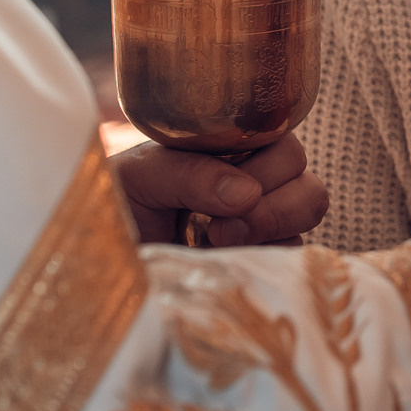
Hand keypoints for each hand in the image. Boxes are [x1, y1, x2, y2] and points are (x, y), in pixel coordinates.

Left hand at [115, 136, 329, 248]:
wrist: (101, 259)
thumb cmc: (117, 204)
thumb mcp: (142, 176)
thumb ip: (191, 174)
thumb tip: (247, 194)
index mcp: (234, 147)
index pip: (286, 148)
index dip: (268, 173)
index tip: (228, 200)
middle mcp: (257, 181)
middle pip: (309, 187)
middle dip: (274, 210)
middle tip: (220, 231)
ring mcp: (263, 224)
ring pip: (307, 226)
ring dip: (271, 234)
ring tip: (220, 245)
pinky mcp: (261, 260)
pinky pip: (292, 260)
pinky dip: (266, 262)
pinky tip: (225, 262)